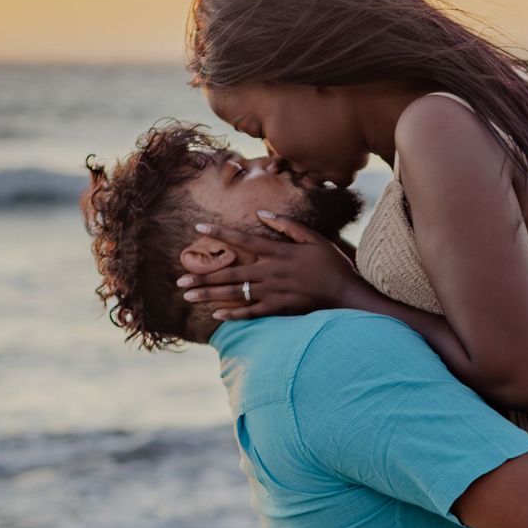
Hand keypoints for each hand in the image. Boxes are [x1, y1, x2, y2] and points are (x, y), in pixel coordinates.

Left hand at [178, 214, 357, 320]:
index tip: (197, 228)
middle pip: (231, 273)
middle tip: (180, 281)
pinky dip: (234, 314)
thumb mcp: (313, 238)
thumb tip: (261, 213)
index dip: (219, 234)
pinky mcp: (280, 308)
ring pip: (236, 294)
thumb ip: (287, 225)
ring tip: (189, 297)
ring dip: (210, 295)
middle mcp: (271, 272)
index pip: (242, 240)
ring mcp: (274, 292)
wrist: (347, 294)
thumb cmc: (332, 264)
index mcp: (278, 252)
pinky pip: (252, 312)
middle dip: (203, 276)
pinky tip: (216, 315)